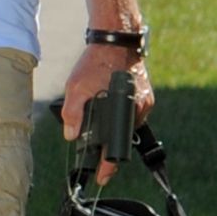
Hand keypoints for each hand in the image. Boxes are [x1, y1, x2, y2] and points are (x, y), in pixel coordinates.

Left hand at [58, 44, 150, 180]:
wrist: (116, 38)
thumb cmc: (95, 62)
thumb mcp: (76, 87)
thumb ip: (73, 114)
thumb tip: (71, 136)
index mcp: (126, 110)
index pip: (119, 147)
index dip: (109, 164)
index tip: (103, 177)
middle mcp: (140, 108)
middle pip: (123, 137)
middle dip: (108, 144)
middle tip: (94, 148)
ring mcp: (145, 101)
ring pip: (127, 124)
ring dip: (113, 127)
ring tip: (98, 119)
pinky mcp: (145, 94)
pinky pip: (131, 112)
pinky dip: (119, 114)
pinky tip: (107, 105)